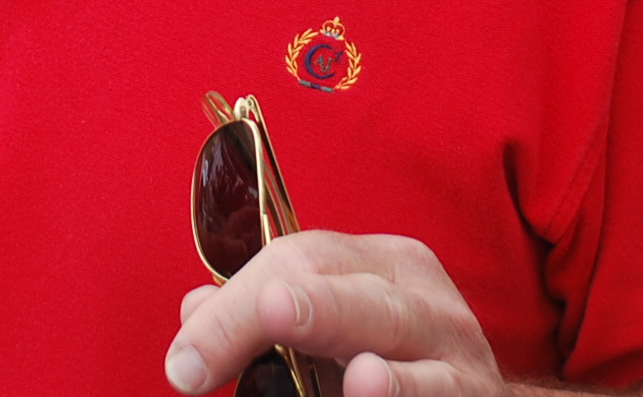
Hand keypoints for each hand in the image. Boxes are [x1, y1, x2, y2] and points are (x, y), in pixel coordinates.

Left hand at [167, 232, 506, 396]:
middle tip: (268, 315)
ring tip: (357, 377)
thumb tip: (193, 312)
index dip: (238, 305)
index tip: (185, 364)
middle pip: (358, 296)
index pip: (304, 260)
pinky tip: (373, 395)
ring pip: (413, 352)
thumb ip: (260, 318)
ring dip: (384, 371)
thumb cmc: (391, 360)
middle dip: (311, 306)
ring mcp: (458, 357)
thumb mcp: (332, 328)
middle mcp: (425, 300)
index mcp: (381, 265)